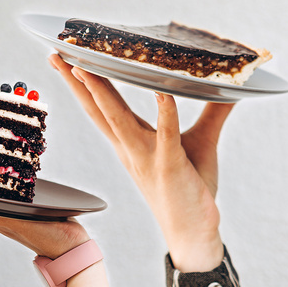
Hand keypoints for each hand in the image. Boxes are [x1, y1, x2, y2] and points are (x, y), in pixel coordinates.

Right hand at [49, 54, 231, 271]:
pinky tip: (162, 93)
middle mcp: (132, 148)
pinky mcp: (170, 166)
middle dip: (77, 80)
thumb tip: (230, 88)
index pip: (100, 108)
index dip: (81, 83)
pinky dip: (165, 113)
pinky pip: (167, 135)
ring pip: (119, 119)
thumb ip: (212, 112)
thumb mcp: (201, 142)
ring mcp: (148, 157)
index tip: (65, 58)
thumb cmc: (192, 190)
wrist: (193, 233)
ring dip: (102, 92)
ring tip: (87, 65)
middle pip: (97, 109)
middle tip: (58, 52)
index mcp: (132, 142)